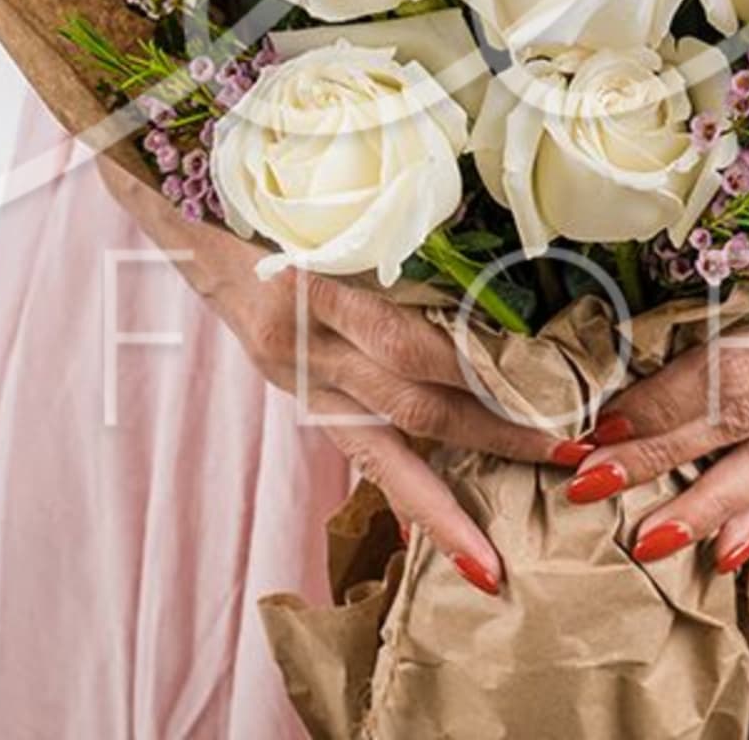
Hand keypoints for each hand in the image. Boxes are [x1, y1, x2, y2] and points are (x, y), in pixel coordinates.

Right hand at [103, 162, 559, 594]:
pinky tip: (442, 540)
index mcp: (309, 289)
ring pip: (380, 450)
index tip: (549, 387)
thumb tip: (485, 251)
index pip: (407, 346)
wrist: (177, 213)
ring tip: (493, 556)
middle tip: (571, 454)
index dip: (479, 374)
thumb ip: (387, 223)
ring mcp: (294, 377)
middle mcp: (300, 345)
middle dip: (494, 436)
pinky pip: (356, 453)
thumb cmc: (257, 192)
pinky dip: (402, 497)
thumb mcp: (315, 200)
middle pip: (410, 406)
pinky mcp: (296, 393)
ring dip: (445, 499)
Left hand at [567, 85, 748, 572]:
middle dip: (661, 456)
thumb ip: (745, 265)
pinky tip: (729, 550)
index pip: (735, 368)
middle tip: (590, 483)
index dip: (664, 401)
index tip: (602, 423)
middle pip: (745, 419)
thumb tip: (653, 320)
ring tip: (647, 539)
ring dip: (705, 503)